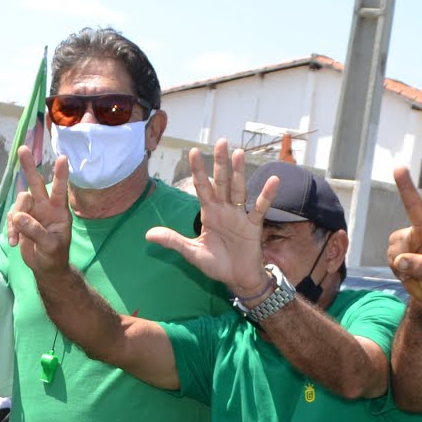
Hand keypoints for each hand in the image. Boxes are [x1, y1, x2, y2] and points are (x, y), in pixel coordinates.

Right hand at [5, 157, 72, 274]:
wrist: (46, 267)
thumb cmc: (54, 256)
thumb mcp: (49, 247)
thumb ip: (35, 231)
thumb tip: (18, 216)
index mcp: (59, 212)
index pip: (60, 191)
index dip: (60, 175)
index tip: (63, 158)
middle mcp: (46, 207)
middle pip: (36, 183)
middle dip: (29, 167)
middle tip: (23, 149)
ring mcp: (32, 212)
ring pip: (19, 202)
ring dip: (16, 220)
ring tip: (17, 238)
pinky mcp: (21, 219)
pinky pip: (12, 217)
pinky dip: (11, 229)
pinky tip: (13, 242)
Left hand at [142, 141, 276, 297]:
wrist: (238, 280)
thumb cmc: (217, 264)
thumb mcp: (192, 253)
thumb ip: (173, 241)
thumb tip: (148, 235)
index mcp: (209, 213)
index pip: (202, 187)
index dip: (198, 170)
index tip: (193, 151)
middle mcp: (224, 210)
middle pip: (221, 182)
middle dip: (220, 163)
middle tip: (221, 141)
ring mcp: (239, 216)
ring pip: (239, 190)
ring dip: (239, 172)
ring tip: (239, 153)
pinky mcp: (253, 226)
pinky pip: (260, 208)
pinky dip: (267, 195)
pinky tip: (273, 180)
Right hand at [385, 166, 421, 311]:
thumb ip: (420, 267)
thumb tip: (400, 260)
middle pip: (414, 207)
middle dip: (406, 187)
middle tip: (399, 168)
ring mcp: (411, 237)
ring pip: (396, 244)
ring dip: (401, 261)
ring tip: (415, 271)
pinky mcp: (399, 246)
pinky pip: (390, 254)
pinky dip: (396, 266)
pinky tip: (407, 270)